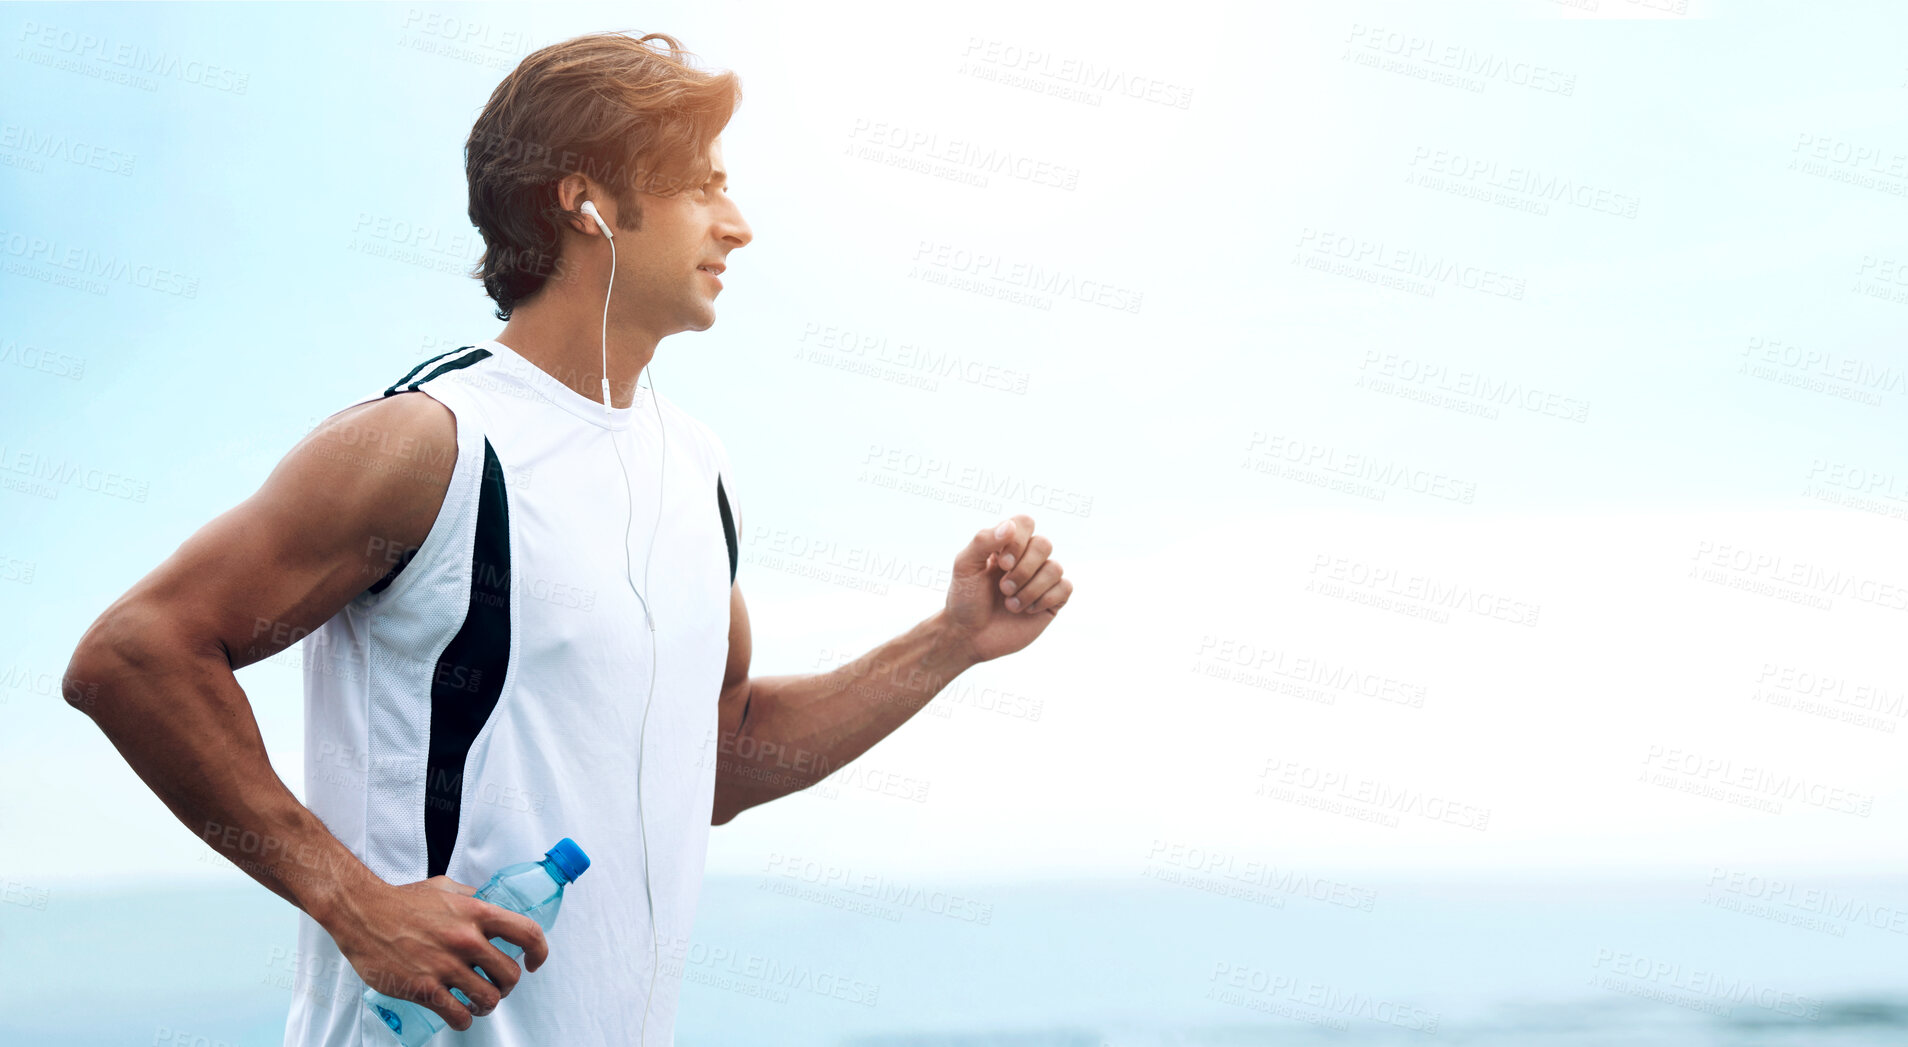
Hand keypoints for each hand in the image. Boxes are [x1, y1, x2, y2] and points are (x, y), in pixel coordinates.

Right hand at [329, 875, 549, 1031]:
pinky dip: (463, 1020)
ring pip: (488, 999)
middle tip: (495, 985)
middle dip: (507, 985)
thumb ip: (471, 897)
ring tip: (477, 1003)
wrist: (361, 912)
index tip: (532, 962)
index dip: (539, 952)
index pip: (527, 933)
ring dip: (486, 1006)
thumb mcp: (445, 888)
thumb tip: (489, 902)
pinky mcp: (424, 988)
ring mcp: (445, 965)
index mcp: (476, 912)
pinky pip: (458, 1015)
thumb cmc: (401, 900)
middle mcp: (466, 939)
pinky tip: (458, 1015)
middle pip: (510, 975)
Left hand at [944, 514, 1072, 663]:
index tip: (1001, 563)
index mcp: (1007, 545)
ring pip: (1055, 568)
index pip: (1025, 523)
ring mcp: (1041, 579)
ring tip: (1011, 604)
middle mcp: (1027, 559)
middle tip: (1003, 588)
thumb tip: (1010, 526)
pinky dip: (1044, 599)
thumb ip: (983, 541)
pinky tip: (1026, 610)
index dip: (1018, 541)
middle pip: (1044, 544)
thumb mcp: (965, 566)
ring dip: (1030, 589)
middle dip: (1023, 569)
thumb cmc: (965, 599)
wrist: (970, 636)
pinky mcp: (1052, 601)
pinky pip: (1065, 587)